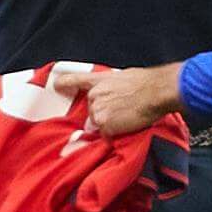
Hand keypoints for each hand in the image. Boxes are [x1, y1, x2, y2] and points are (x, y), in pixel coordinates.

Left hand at [49, 61, 184, 136]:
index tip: (56, 85)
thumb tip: (114, 96)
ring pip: (98, 123)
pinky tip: (127, 124)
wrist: (155, 92)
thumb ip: (111, 87)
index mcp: (99, 81)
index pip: (75, 80)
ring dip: (109, 124)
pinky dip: (115, 134)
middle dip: (103, 113)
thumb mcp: (123, 77)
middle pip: (92, 110)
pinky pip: (106, 134)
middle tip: (122, 110)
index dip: (64, 83)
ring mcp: (97, 111)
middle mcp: (94, 95)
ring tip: (126, 117)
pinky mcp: (104, 125)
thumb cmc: (146, 83)